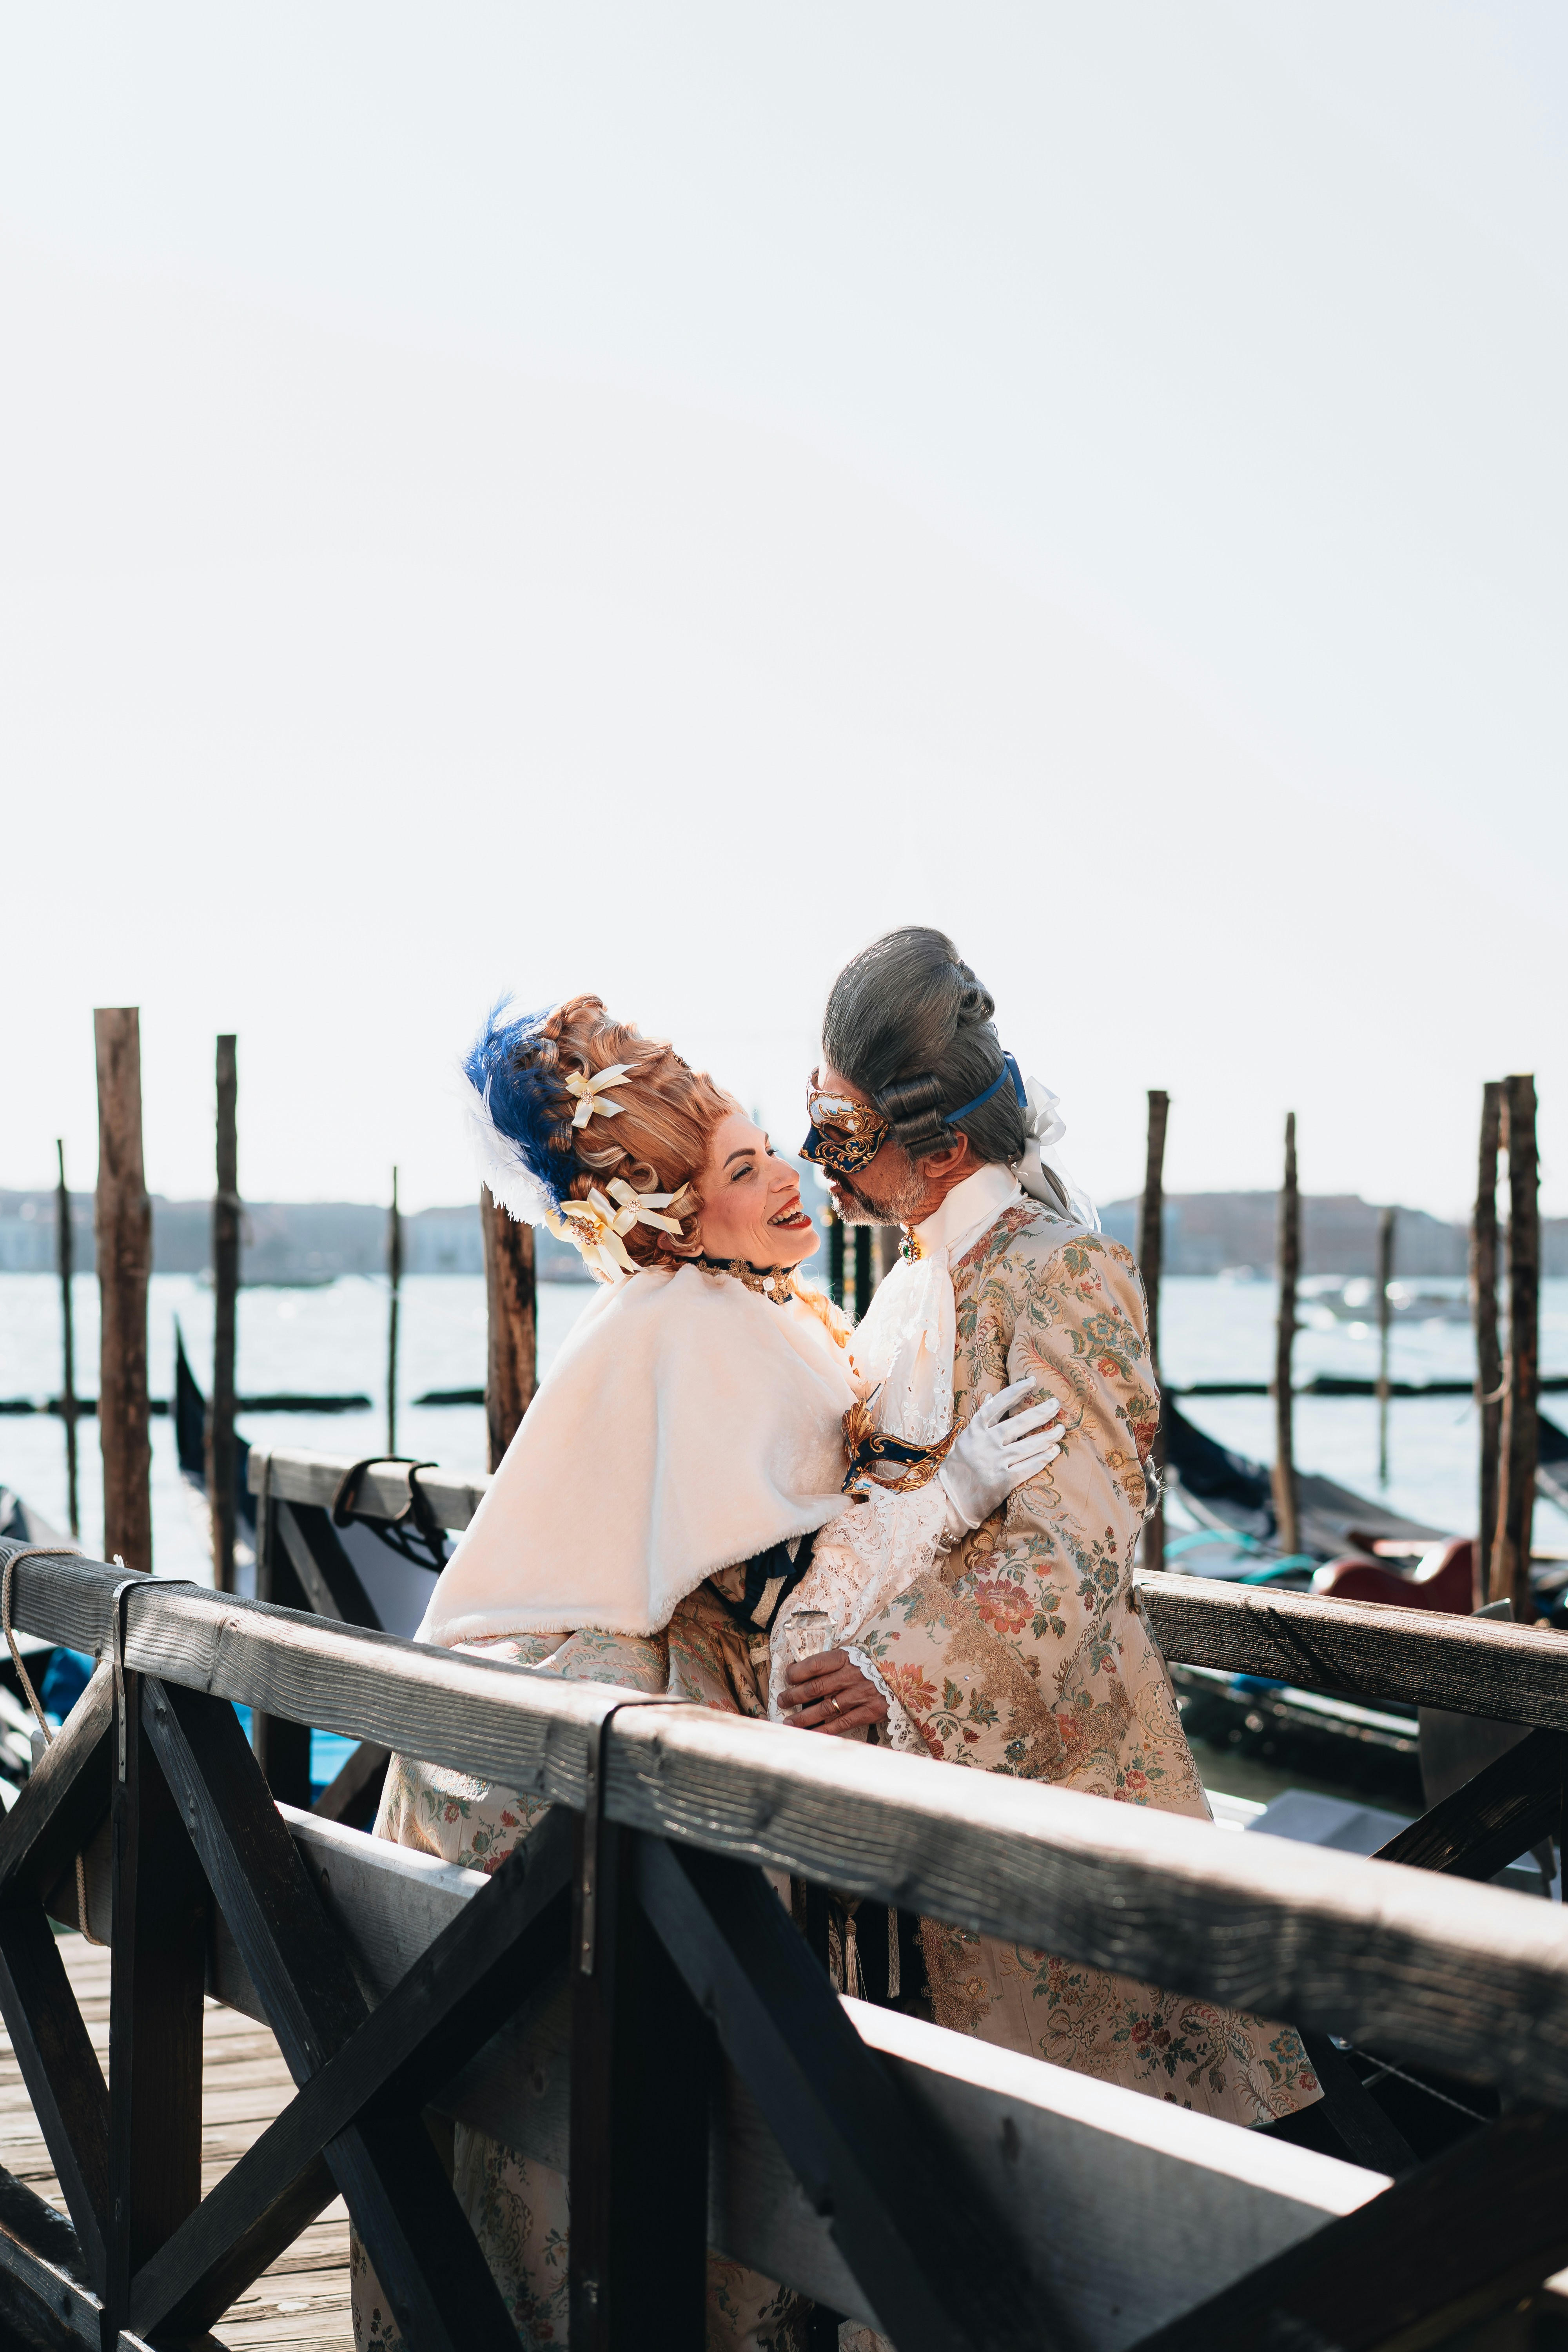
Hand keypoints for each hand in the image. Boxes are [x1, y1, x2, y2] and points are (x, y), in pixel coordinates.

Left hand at [777, 1647, 888, 1735]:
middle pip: (815, 1687)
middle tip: (782, 1701)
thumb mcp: (852, 1656)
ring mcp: (861, 1694)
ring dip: (803, 1717)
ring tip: (789, 1722)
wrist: (903, 1673)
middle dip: (794, 1696)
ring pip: (825, 1708)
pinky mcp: (870, 1711)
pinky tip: (810, 1734)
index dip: (796, 1672)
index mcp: (846, 1658)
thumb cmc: (871, 1665)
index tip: (787, 1677)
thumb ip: (831, 1664)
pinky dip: (823, 1730)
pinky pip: (841, 1723)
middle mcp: (852, 1675)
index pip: (814, 1664)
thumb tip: (800, 1673)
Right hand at [940, 1377, 1062, 1528]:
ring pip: (1027, 1446)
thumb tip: (989, 1396)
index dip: (1015, 1392)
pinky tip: (1053, 1451)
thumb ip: (980, 1420)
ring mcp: (995, 1462)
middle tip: (1056, 1405)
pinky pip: (1028, 1467)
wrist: (948, 1501)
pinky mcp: (1003, 1481)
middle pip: (1018, 1424)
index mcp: (974, 1431)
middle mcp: (985, 1444)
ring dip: (1047, 1437)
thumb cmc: (957, 1469)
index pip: (997, 1405)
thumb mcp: (964, 1440)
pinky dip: (1042, 1459)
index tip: (1032, 1382)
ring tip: (1061, 1430)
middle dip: (1040, 1413)